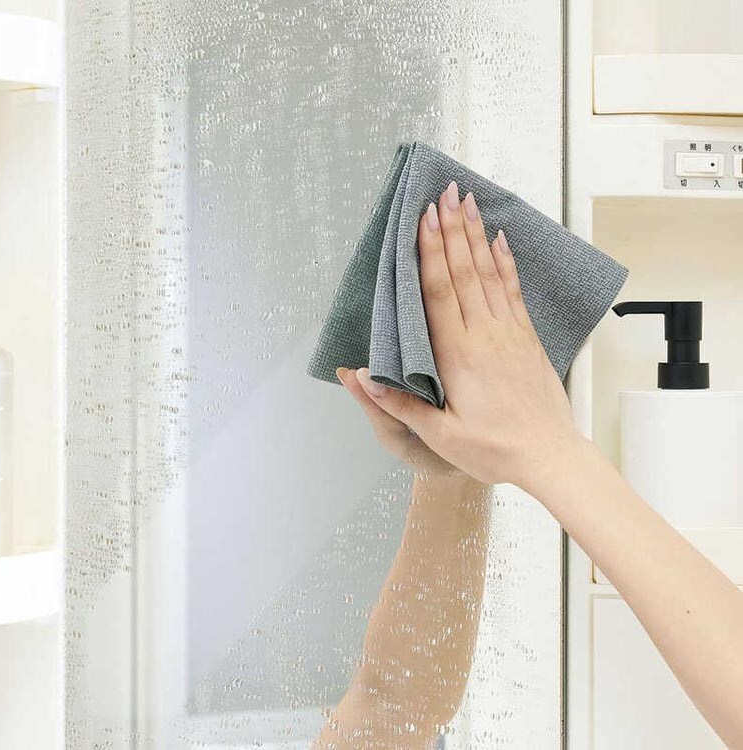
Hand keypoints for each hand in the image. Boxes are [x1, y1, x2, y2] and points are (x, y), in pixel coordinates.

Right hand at [350, 180, 579, 487]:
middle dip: (452, 230)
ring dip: (476, 237)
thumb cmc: (493, 449)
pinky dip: (506, 263)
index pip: (439, 293)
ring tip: (468, 202)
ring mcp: (509, 333)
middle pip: (464, 272)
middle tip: (445, 193)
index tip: (424, 218)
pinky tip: (500, 240)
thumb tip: (364, 376)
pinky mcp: (527, 338)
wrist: (550, 456)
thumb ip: (401, 405)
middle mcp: (484, 335)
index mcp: (458, 355)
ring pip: (489, 274)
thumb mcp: (440, 436)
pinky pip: (514, 291)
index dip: (429, 253)